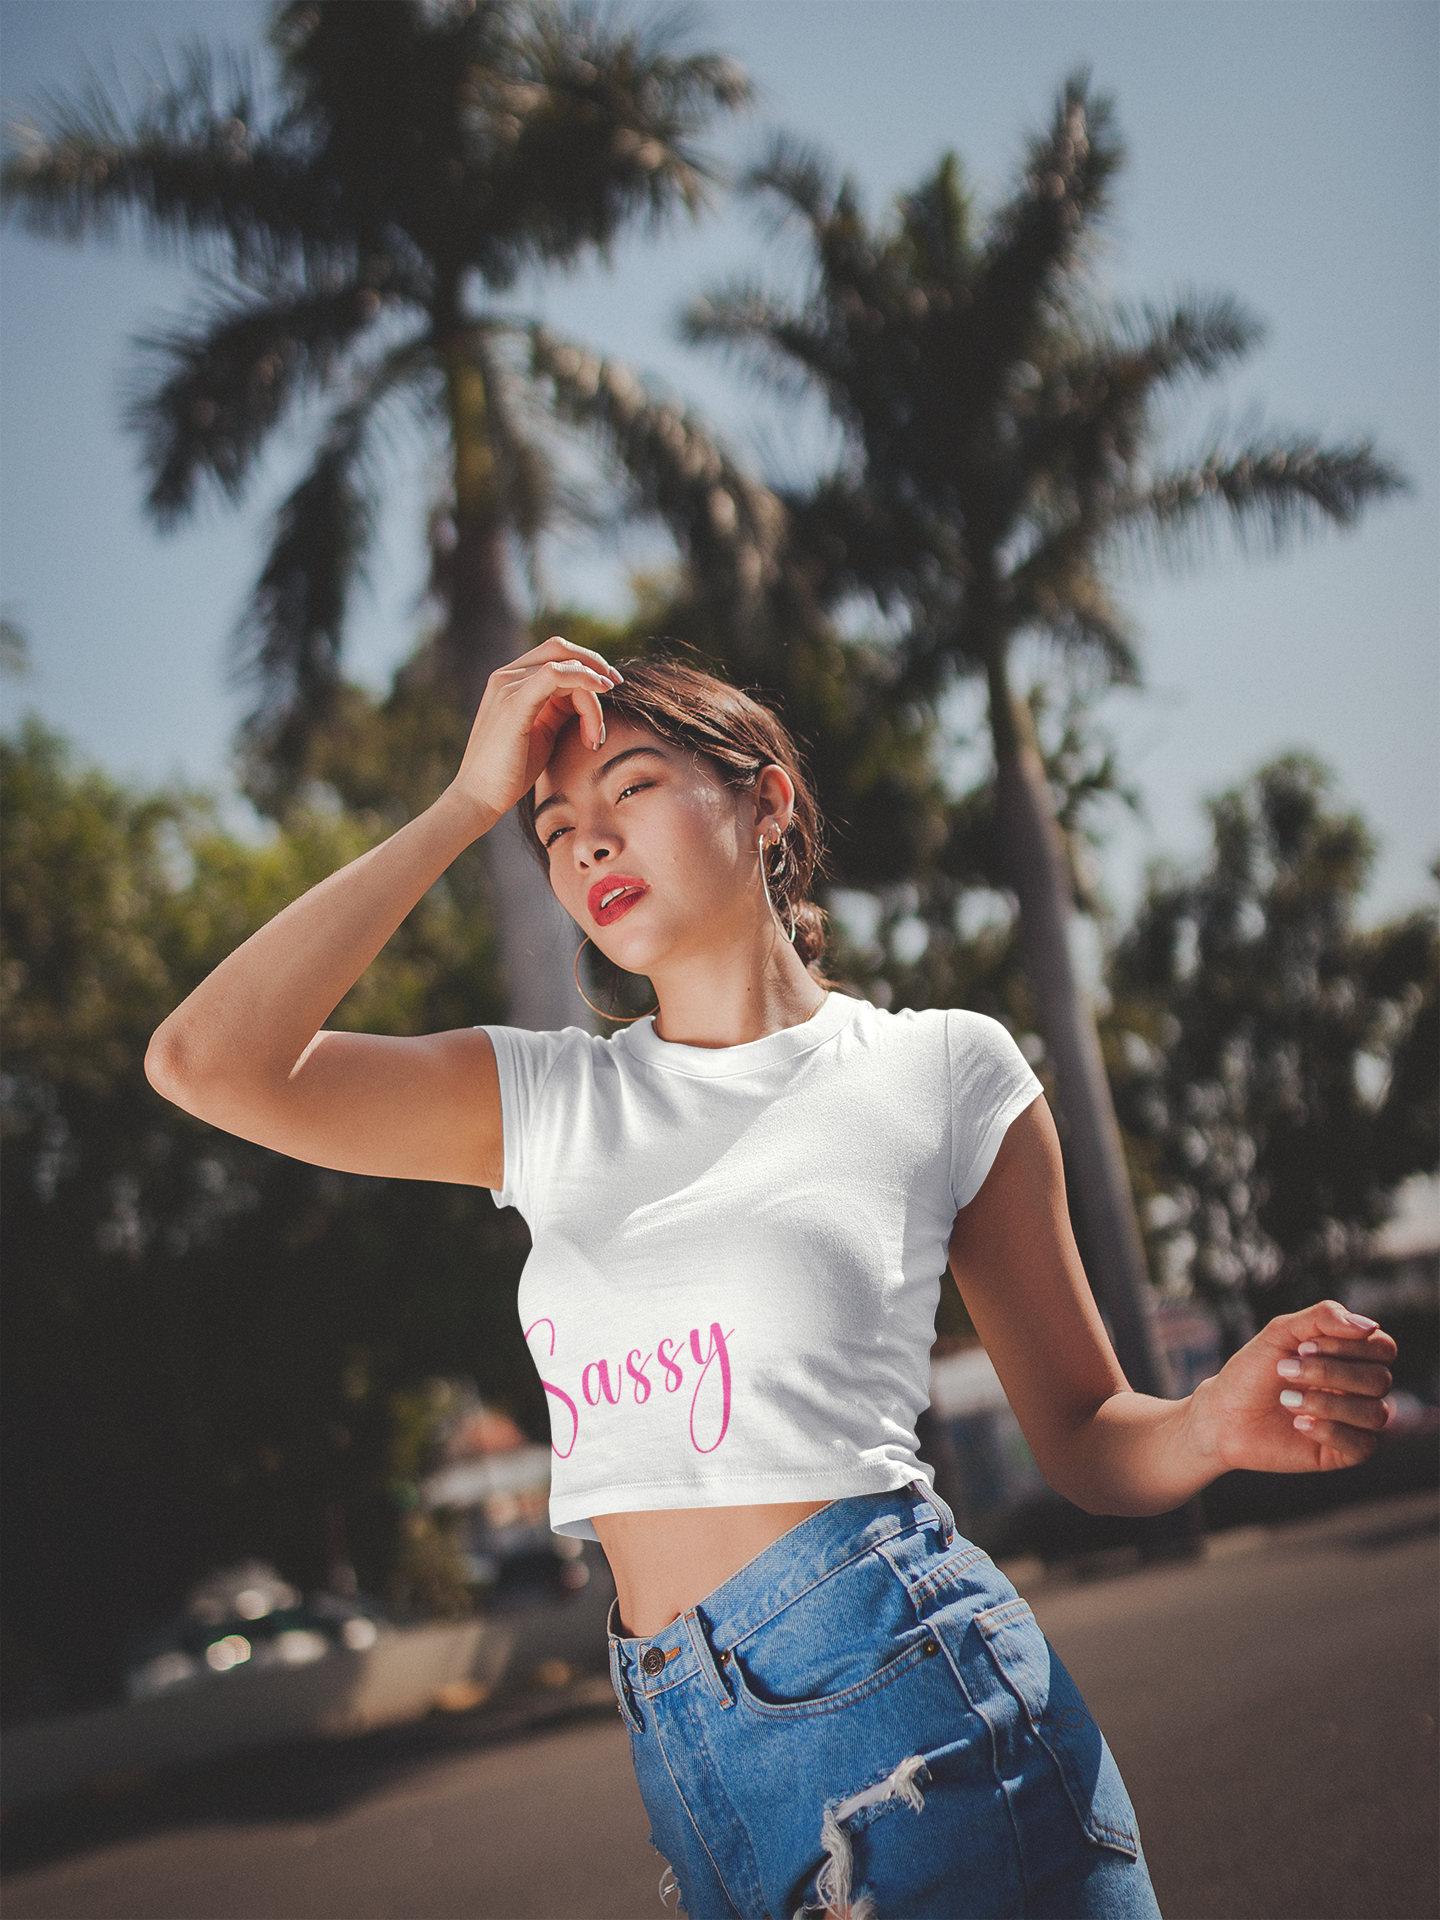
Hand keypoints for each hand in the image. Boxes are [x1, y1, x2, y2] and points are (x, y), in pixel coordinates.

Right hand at [450, 635, 622, 826]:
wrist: (478, 798)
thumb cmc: (510, 772)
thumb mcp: (542, 732)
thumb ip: (560, 709)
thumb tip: (586, 697)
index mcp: (510, 682)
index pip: (554, 654)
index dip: (586, 663)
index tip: (609, 686)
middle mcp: (505, 677)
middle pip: (560, 650)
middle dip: (594, 663)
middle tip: (616, 685)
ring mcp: (507, 687)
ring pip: (565, 668)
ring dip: (592, 698)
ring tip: (597, 735)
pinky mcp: (514, 704)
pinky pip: (555, 675)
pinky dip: (583, 680)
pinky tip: (600, 696)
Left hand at [1187, 1299, 1395, 1475]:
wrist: (1222, 1414)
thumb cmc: (1252, 1371)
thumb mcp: (1281, 1332)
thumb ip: (1323, 1318)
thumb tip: (1370, 1326)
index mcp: (1351, 1357)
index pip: (1383, 1348)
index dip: (1348, 1346)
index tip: (1302, 1347)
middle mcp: (1358, 1389)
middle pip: (1380, 1379)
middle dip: (1329, 1372)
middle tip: (1284, 1370)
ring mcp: (1353, 1422)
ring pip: (1376, 1413)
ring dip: (1327, 1403)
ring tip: (1286, 1401)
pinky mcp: (1342, 1453)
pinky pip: (1364, 1445)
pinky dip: (1330, 1431)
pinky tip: (1298, 1424)